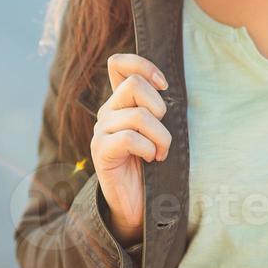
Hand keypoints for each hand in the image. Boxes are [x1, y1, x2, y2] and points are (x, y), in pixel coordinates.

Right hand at [90, 53, 170, 235]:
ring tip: (160, 152)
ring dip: (160, 136)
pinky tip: (150, 160)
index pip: (118, 64)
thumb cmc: (153, 164)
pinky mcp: (100, 150)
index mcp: (120, 101)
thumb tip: (167, 87)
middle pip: (134, 84)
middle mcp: (107, 111)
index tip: (164, 85)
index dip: (142, 64)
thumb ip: (157, 108)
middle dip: (158, 106)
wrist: (137, 203)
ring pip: (138, 115)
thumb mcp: (158, 129)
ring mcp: (101, 130)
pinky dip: (148, 149)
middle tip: (162, 130)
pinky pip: (130, 138)